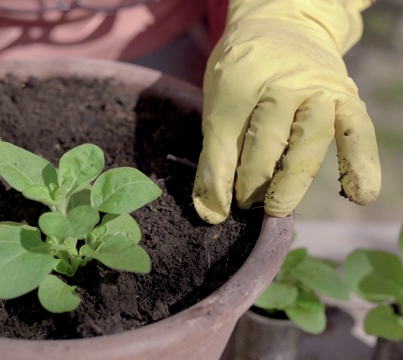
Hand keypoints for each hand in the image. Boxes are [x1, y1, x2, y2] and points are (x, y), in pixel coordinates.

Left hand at [192, 0, 380, 223]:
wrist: (283, 25)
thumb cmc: (242, 72)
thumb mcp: (218, 100)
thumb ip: (215, 153)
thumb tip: (210, 212)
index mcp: (238, 79)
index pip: (225, 138)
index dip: (218, 181)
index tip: (215, 212)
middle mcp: (281, 82)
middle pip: (266, 141)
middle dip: (253, 182)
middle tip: (246, 206)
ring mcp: (317, 88)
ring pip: (308, 140)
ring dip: (291, 181)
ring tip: (277, 209)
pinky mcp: (346, 96)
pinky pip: (356, 131)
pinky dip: (360, 163)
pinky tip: (360, 194)